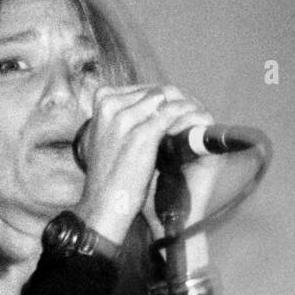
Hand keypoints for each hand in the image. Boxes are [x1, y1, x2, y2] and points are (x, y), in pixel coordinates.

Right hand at [73, 84, 215, 243]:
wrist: (103, 205)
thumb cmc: (107, 174)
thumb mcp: (106, 136)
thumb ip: (121, 116)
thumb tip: (152, 104)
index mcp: (101, 101)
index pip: (140, 89)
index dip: (160, 101)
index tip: (173, 114)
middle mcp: (110, 106)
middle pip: (154, 91)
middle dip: (174, 103)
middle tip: (190, 117)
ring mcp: (125, 119)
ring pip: (166, 100)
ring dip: (183, 109)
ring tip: (193, 123)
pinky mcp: (143, 134)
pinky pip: (172, 115)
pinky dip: (186, 118)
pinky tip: (193, 129)